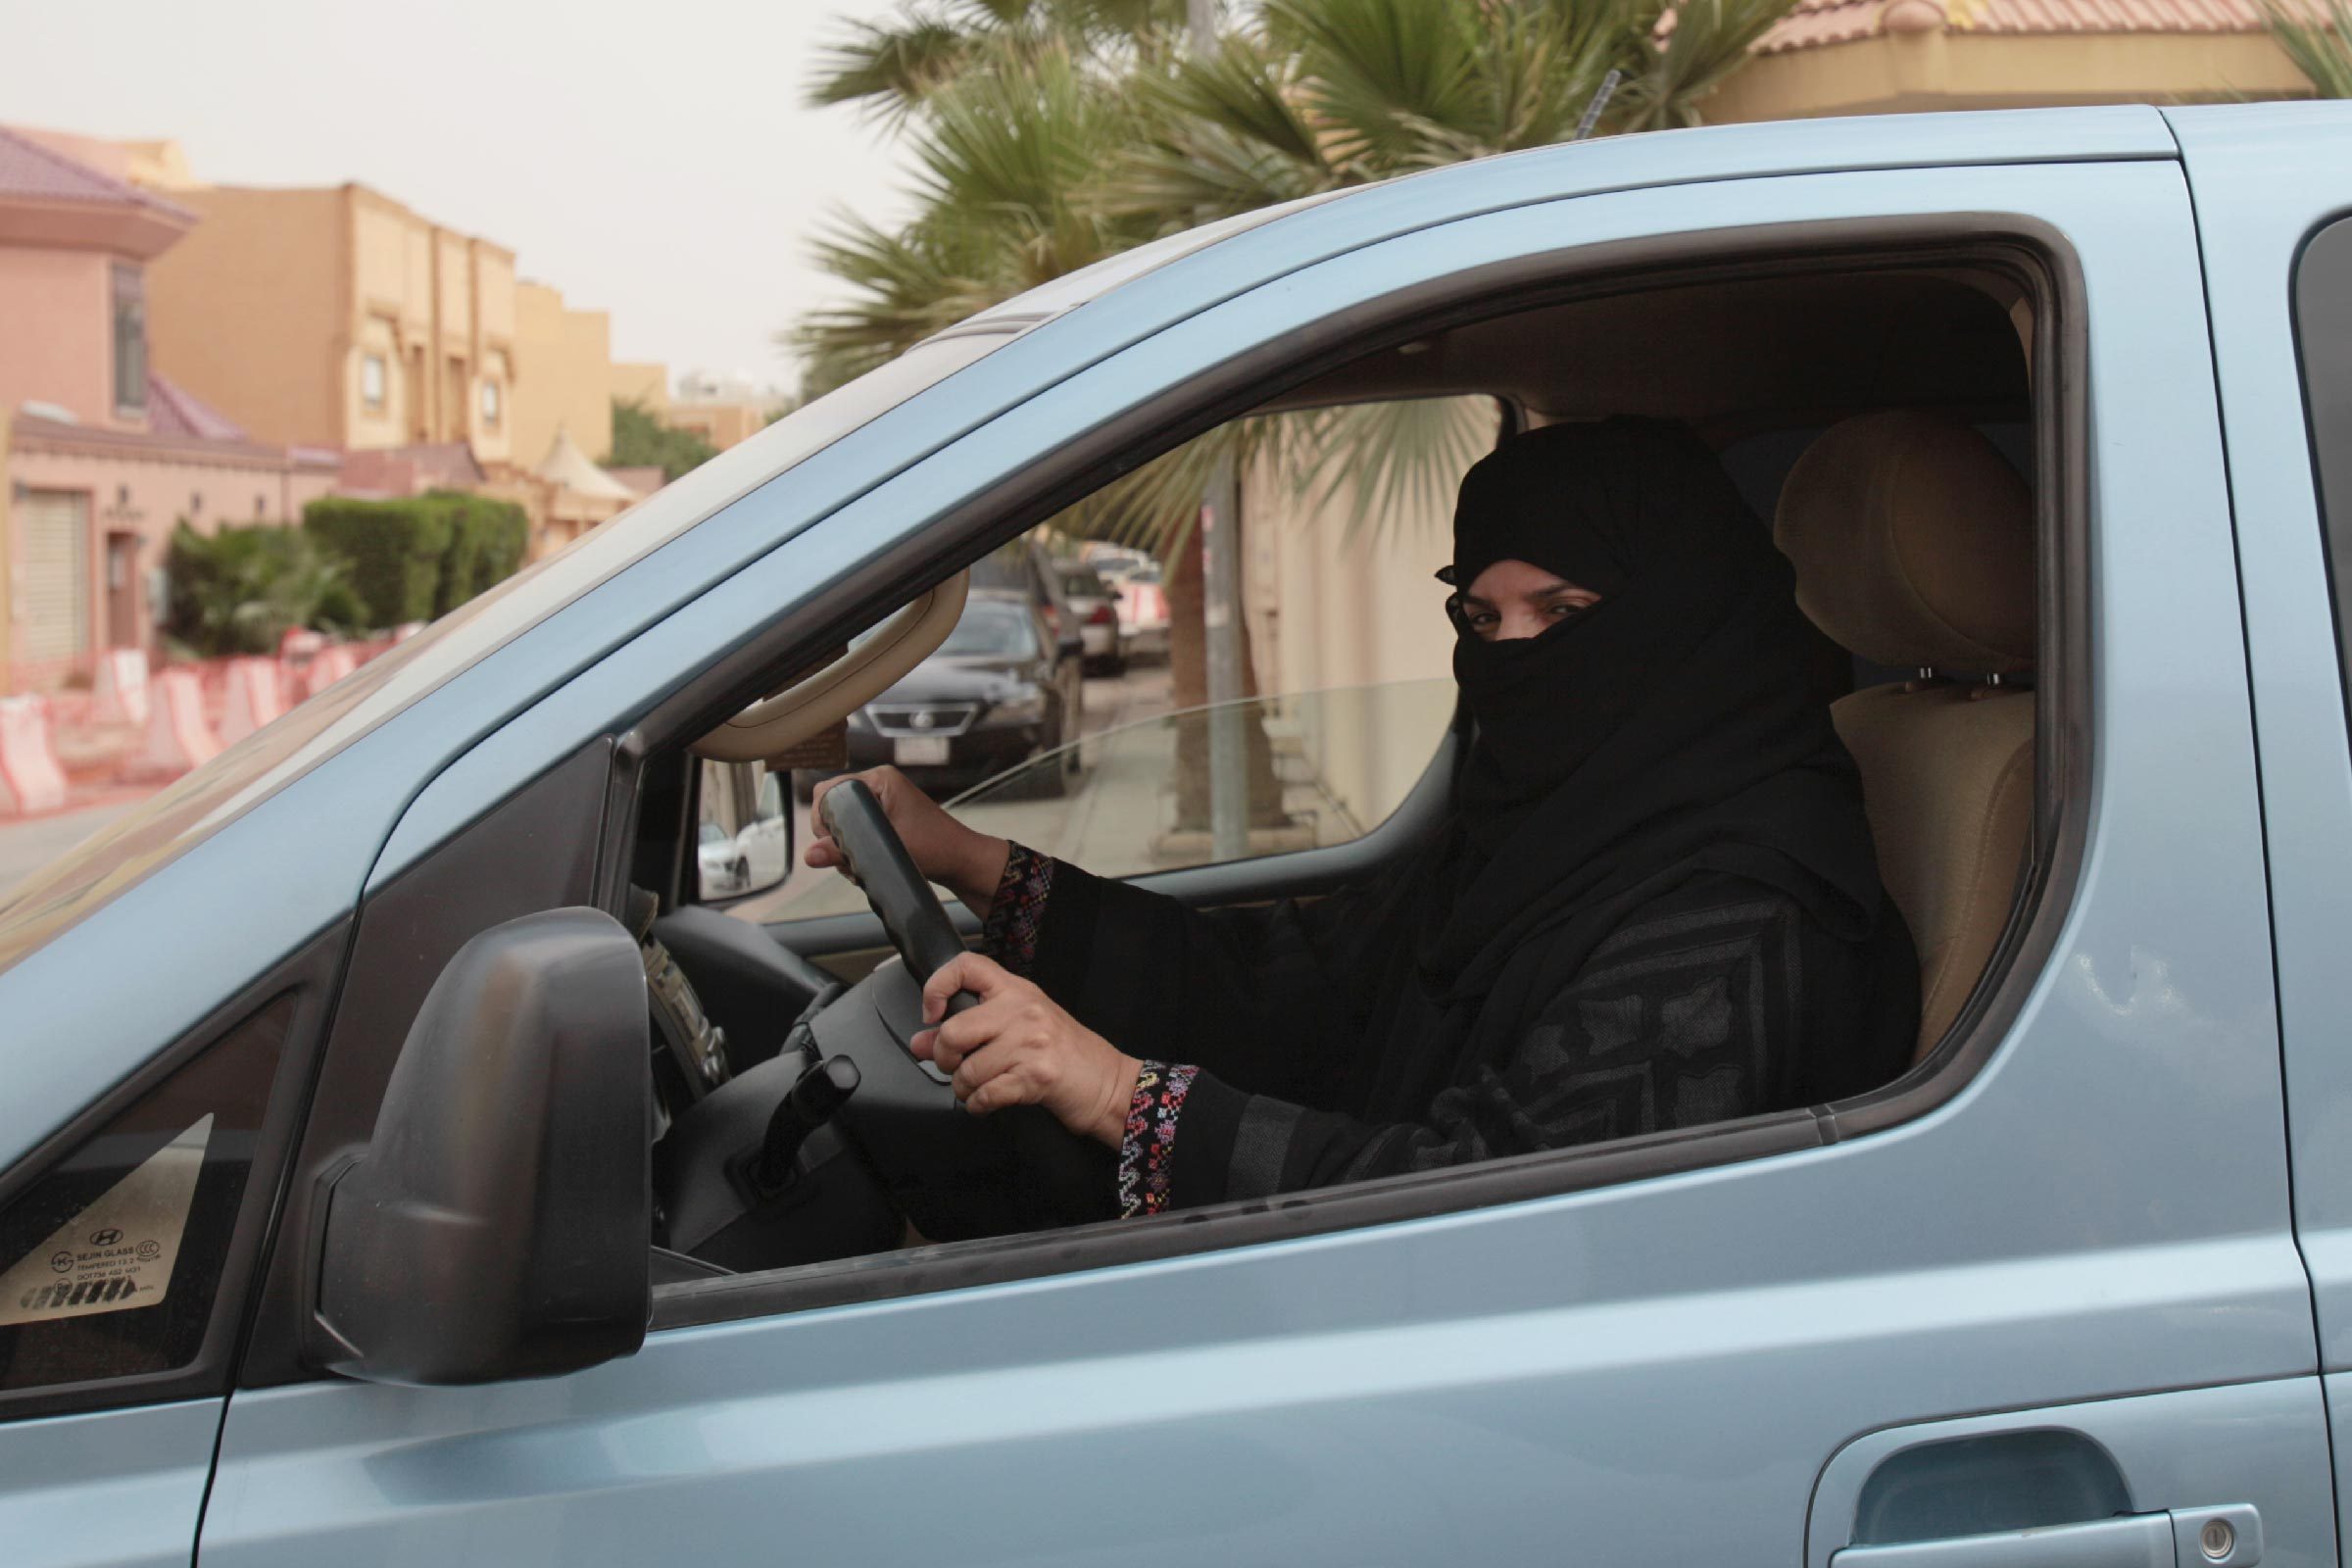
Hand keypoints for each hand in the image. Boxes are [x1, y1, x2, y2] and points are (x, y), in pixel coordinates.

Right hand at [806, 766, 1011, 913]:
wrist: (962, 862)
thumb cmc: (935, 850)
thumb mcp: (885, 851)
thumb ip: (843, 853)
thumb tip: (808, 856)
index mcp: (879, 779)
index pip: (828, 791)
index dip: (822, 820)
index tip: (832, 844)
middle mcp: (878, 785)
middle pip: (831, 808)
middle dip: (834, 838)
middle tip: (848, 859)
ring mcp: (881, 802)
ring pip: (842, 824)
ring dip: (845, 849)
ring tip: (862, 866)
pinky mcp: (885, 819)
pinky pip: (855, 832)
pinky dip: (855, 851)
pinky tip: (866, 866)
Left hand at [912, 952, 1139, 1148]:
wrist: (1109, 1083)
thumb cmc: (1067, 1054)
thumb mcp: (1019, 1030)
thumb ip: (970, 1030)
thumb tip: (922, 1041)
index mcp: (1017, 990)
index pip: (967, 966)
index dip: (938, 986)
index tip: (933, 1012)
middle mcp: (1024, 1010)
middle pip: (954, 1030)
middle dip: (945, 1058)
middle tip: (955, 1066)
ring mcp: (1032, 1043)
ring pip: (967, 1070)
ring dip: (963, 1089)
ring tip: (977, 1089)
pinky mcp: (1037, 1076)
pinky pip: (985, 1095)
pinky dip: (978, 1106)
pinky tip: (987, 1102)